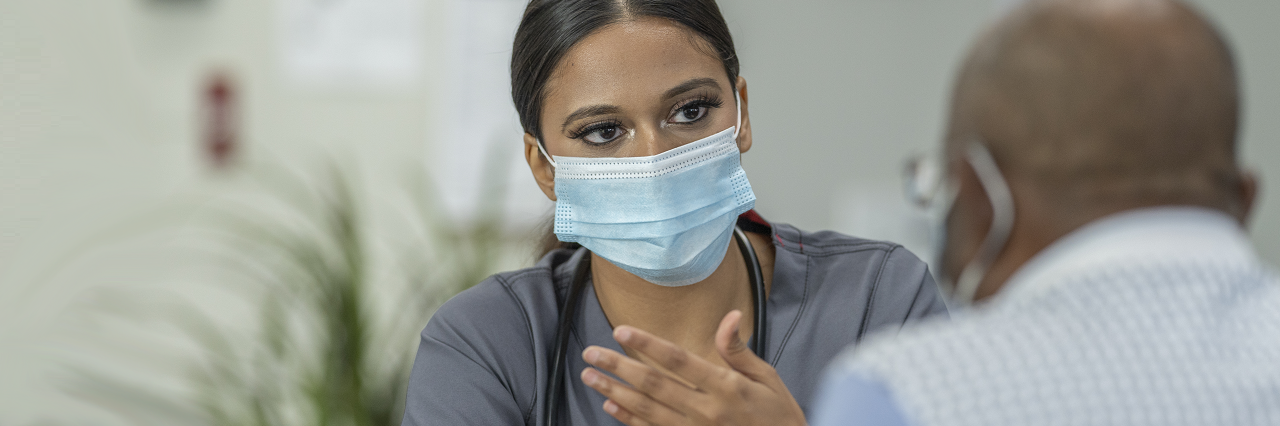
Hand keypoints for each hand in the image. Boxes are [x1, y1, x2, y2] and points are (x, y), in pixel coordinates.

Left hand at [580, 310, 806, 425]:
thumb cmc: (778, 415)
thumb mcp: (767, 378)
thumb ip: (738, 350)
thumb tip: (729, 317)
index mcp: (727, 387)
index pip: (679, 360)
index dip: (647, 344)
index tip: (621, 330)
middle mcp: (707, 410)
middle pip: (654, 385)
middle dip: (618, 367)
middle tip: (590, 353)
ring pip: (647, 410)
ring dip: (615, 392)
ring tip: (590, 376)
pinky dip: (629, 419)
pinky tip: (611, 405)